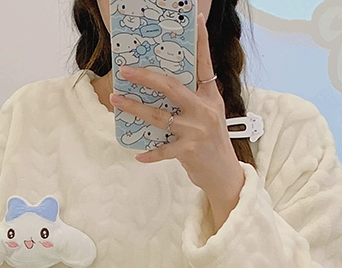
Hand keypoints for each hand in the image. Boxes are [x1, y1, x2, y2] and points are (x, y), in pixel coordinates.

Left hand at [110, 13, 244, 230]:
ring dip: (134, 108)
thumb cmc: (212, 144)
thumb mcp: (209, 116)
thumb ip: (192, 102)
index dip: (201, 41)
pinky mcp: (190, 151)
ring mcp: (197, 130)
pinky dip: (150, 154)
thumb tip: (161, 90)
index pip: (205, 64)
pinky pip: (163, 150)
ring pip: (159, 116)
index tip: (197, 19)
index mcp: (210, 97)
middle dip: (145, 77)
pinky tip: (139, 155)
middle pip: (171, 86)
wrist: (224, 175)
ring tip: (116, 101)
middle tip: (125, 71)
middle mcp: (204, 110)